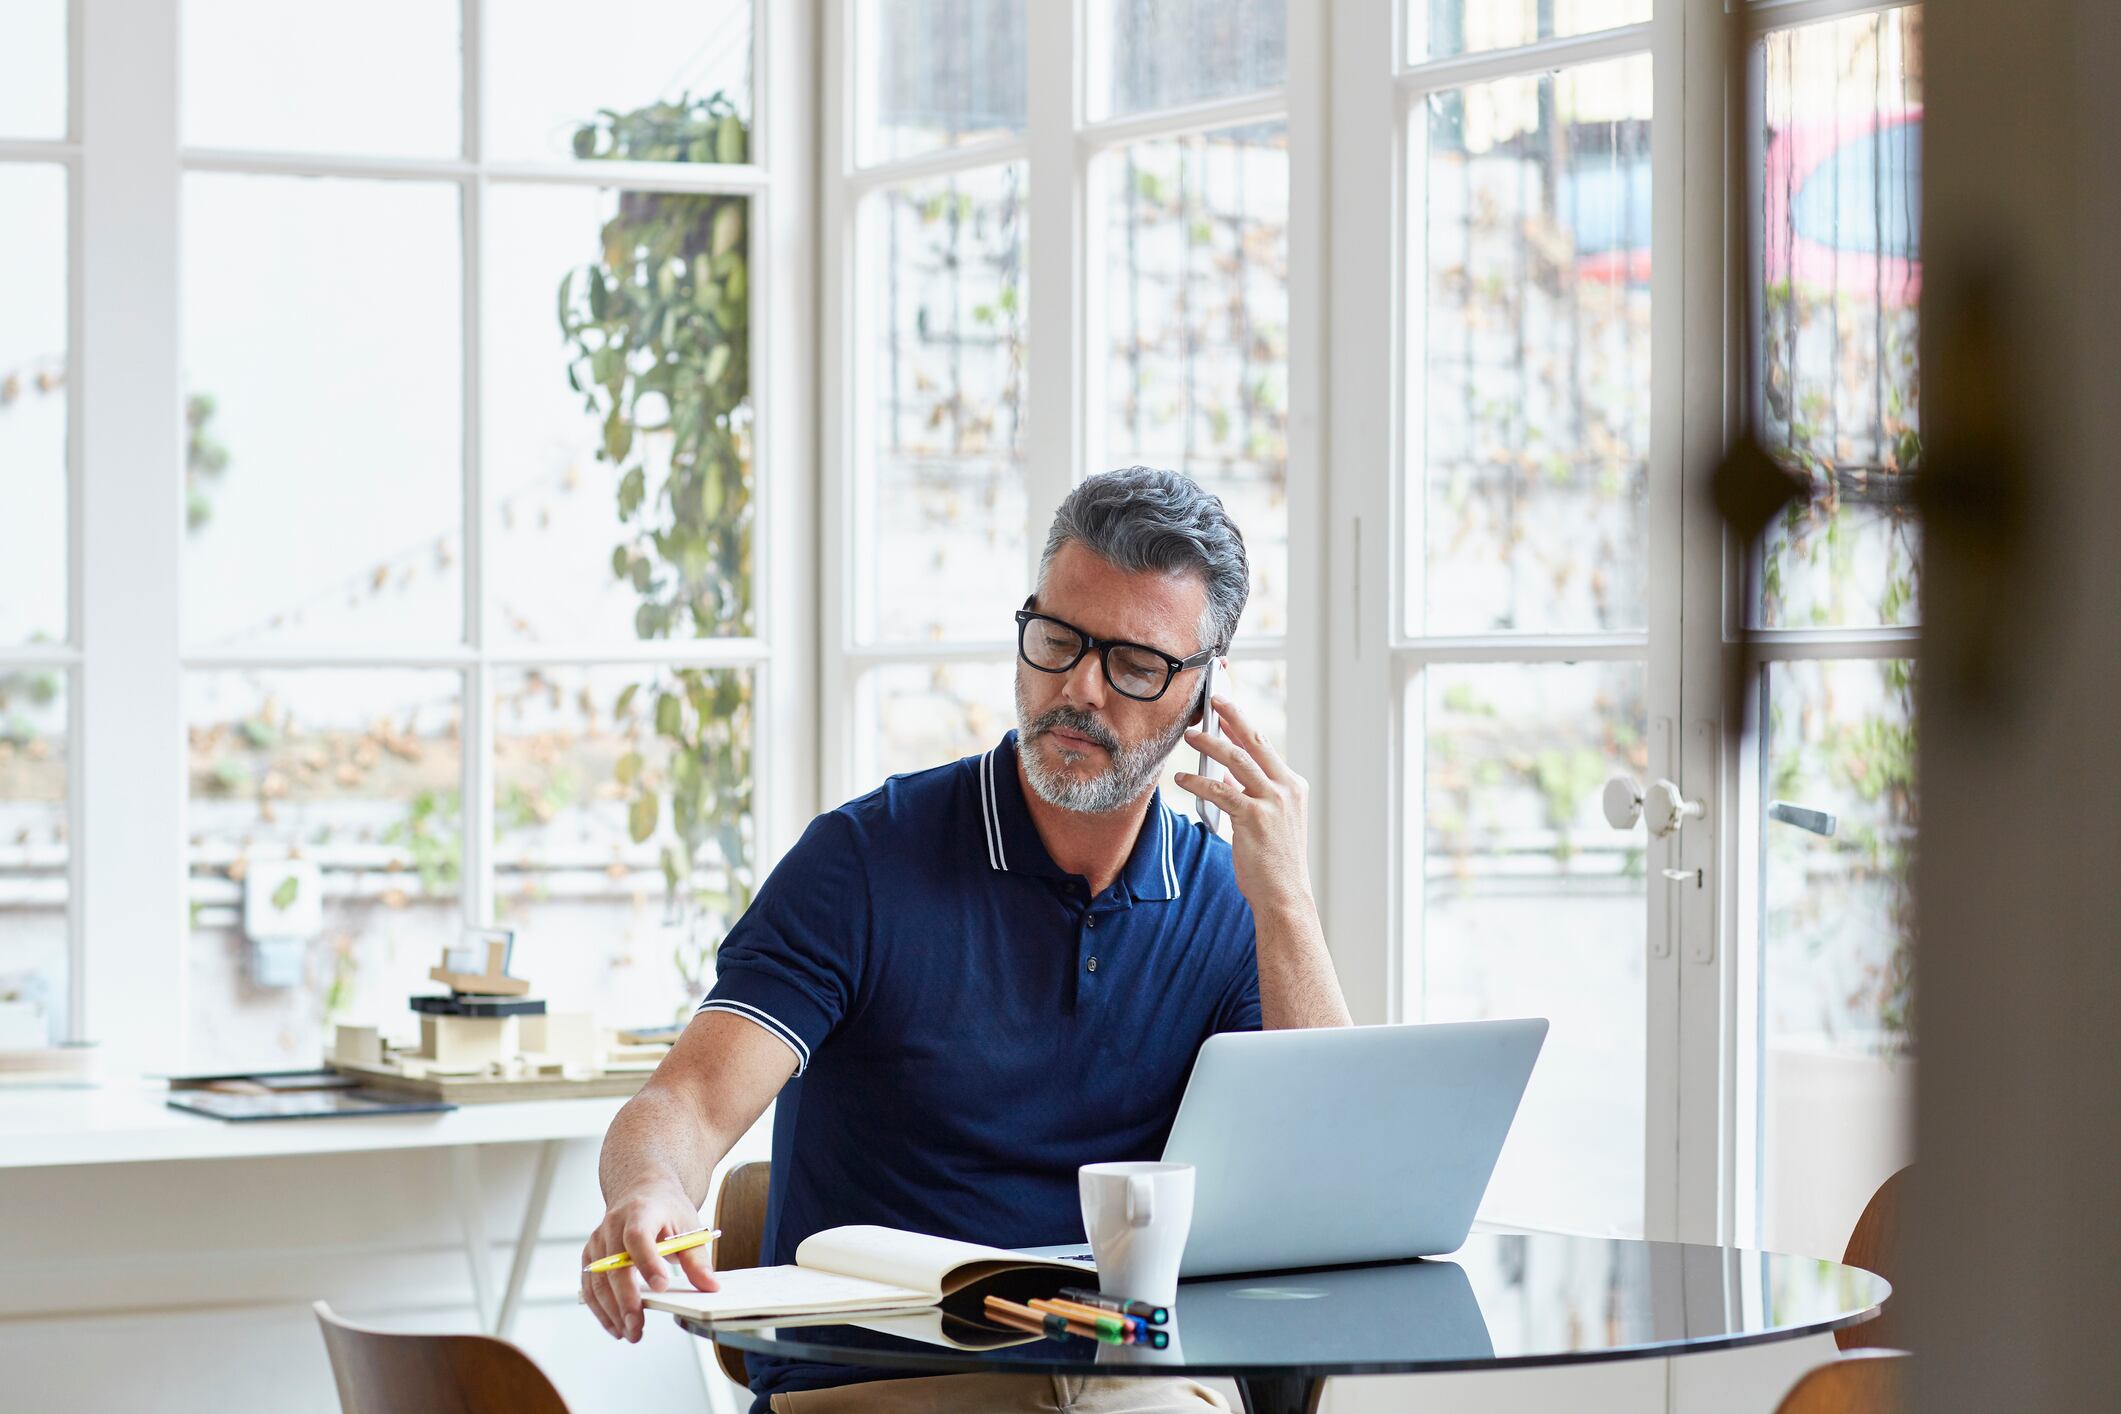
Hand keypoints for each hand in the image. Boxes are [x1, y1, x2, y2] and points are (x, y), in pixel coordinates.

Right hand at [581, 1181, 718, 1343]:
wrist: (641, 1188)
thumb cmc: (666, 1207)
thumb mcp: (689, 1225)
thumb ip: (697, 1258)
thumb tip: (710, 1287)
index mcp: (641, 1211)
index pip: (638, 1237)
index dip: (647, 1262)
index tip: (661, 1286)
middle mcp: (613, 1225)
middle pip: (614, 1265)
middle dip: (625, 1300)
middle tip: (637, 1327)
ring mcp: (598, 1241)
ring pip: (597, 1280)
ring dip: (611, 1311)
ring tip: (630, 1333)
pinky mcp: (590, 1256)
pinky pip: (589, 1286)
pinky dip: (600, 1309)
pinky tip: (615, 1326)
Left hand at [1175, 690, 1313, 915]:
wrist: (1284, 895)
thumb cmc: (1274, 862)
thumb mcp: (1268, 821)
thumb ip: (1250, 794)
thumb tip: (1226, 775)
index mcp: (1292, 786)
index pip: (1264, 747)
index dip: (1242, 725)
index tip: (1225, 709)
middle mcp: (1286, 789)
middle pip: (1255, 741)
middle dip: (1231, 717)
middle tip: (1212, 700)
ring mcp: (1273, 802)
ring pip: (1236, 760)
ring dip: (1209, 744)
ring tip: (1190, 736)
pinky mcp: (1254, 818)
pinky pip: (1220, 790)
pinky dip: (1198, 782)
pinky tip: (1182, 779)